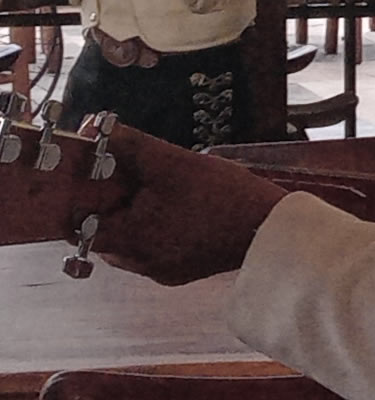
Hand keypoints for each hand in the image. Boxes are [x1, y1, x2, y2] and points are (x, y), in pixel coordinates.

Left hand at [86, 123, 286, 285]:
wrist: (270, 228)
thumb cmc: (223, 195)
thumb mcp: (173, 161)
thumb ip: (130, 145)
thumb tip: (95, 126)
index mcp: (130, 239)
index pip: (79, 226)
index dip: (84, 199)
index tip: (98, 179)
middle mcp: (139, 263)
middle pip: (106, 233)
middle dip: (116, 205)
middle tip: (138, 179)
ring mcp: (162, 271)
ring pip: (132, 242)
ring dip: (138, 218)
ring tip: (165, 193)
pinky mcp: (182, 272)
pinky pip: (156, 250)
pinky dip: (160, 231)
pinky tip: (184, 210)